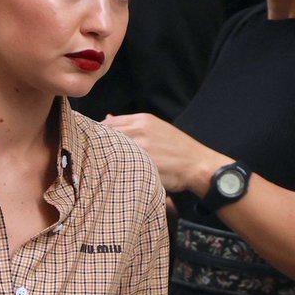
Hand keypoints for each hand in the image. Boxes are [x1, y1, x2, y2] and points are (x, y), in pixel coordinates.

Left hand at [104, 112, 225, 195]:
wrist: (198, 165)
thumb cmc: (178, 151)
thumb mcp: (157, 129)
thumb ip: (132, 126)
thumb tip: (108, 119)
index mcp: (143, 119)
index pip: (107, 123)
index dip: (99, 136)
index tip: (95, 146)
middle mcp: (140, 129)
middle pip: (105, 136)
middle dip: (99, 147)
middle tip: (96, 159)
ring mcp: (141, 146)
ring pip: (111, 150)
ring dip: (104, 159)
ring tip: (103, 169)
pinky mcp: (143, 162)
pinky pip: (121, 165)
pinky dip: (114, 169)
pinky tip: (114, 175)